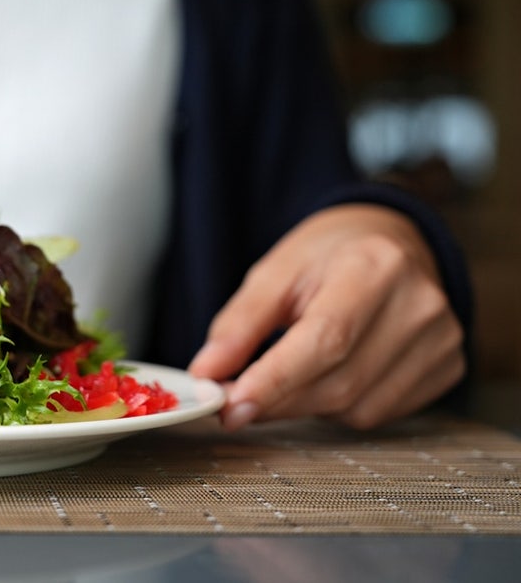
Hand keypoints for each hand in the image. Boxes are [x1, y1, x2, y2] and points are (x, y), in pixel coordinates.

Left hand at [188, 204, 465, 429]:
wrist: (392, 242)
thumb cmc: (329, 256)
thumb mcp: (274, 274)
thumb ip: (238, 325)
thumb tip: (206, 374)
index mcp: (374, 266)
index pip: (325, 339)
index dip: (276, 380)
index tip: (231, 406)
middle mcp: (419, 304)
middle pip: (340, 381)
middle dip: (278, 399)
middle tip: (235, 401)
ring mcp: (442, 339)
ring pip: (358, 407)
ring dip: (306, 405)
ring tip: (290, 372)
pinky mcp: (448, 367)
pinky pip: (380, 412)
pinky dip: (340, 406)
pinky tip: (329, 375)